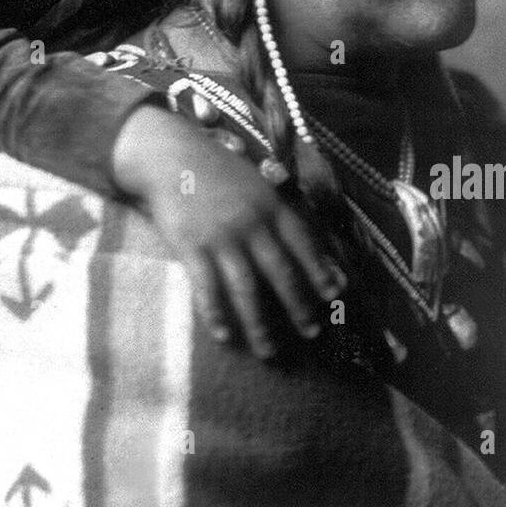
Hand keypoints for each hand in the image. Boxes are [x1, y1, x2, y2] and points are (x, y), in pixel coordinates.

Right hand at [111, 103, 346, 358]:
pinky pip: (207, 288)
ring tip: (269, 351)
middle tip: (312, 332)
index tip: (335, 297)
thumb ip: (278, 211)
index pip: (303, 244)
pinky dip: (216, 314)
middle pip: (281, 273)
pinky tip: (224, 336)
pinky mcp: (192, 247)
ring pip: (246, 290)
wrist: (169, 155)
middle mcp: (251, 223)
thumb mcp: (255, 183)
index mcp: (270, 205)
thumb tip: (306, 240)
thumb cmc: (216, 169)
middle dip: (299, 307)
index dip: (321, 271)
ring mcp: (221, 237)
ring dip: (260, 324)